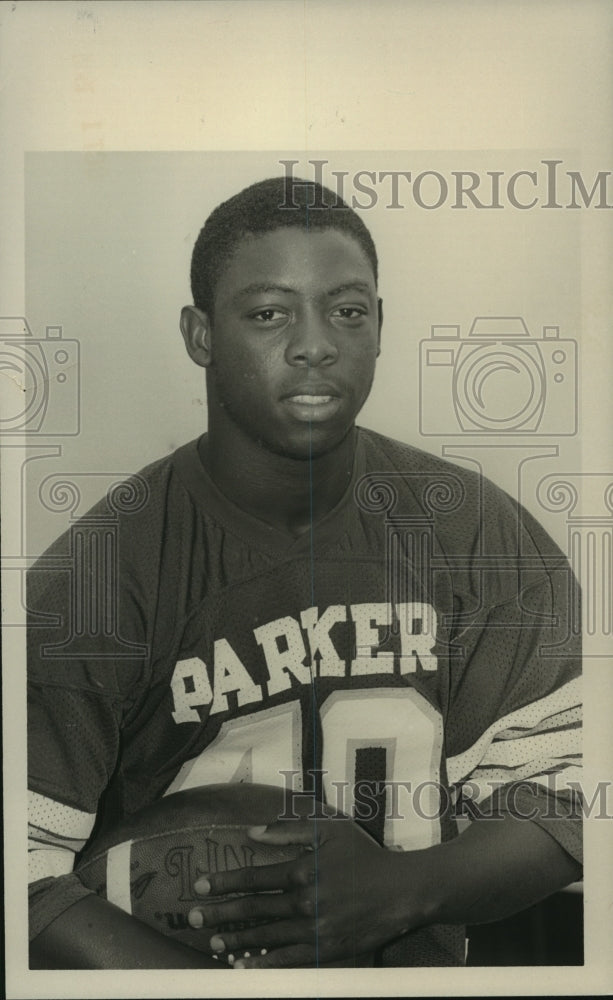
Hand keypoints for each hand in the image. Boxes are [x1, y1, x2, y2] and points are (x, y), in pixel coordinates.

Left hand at [187, 814, 419, 967]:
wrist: (401, 892)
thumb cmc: (364, 856)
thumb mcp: (329, 829)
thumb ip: (289, 829)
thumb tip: (251, 832)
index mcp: (302, 869)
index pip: (254, 877)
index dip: (225, 882)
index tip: (202, 885)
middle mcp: (303, 901)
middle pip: (253, 909)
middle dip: (219, 913)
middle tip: (192, 919)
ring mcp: (313, 929)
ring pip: (265, 936)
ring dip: (235, 939)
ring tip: (213, 942)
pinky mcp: (323, 950)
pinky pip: (286, 960)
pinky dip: (263, 965)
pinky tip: (243, 967)